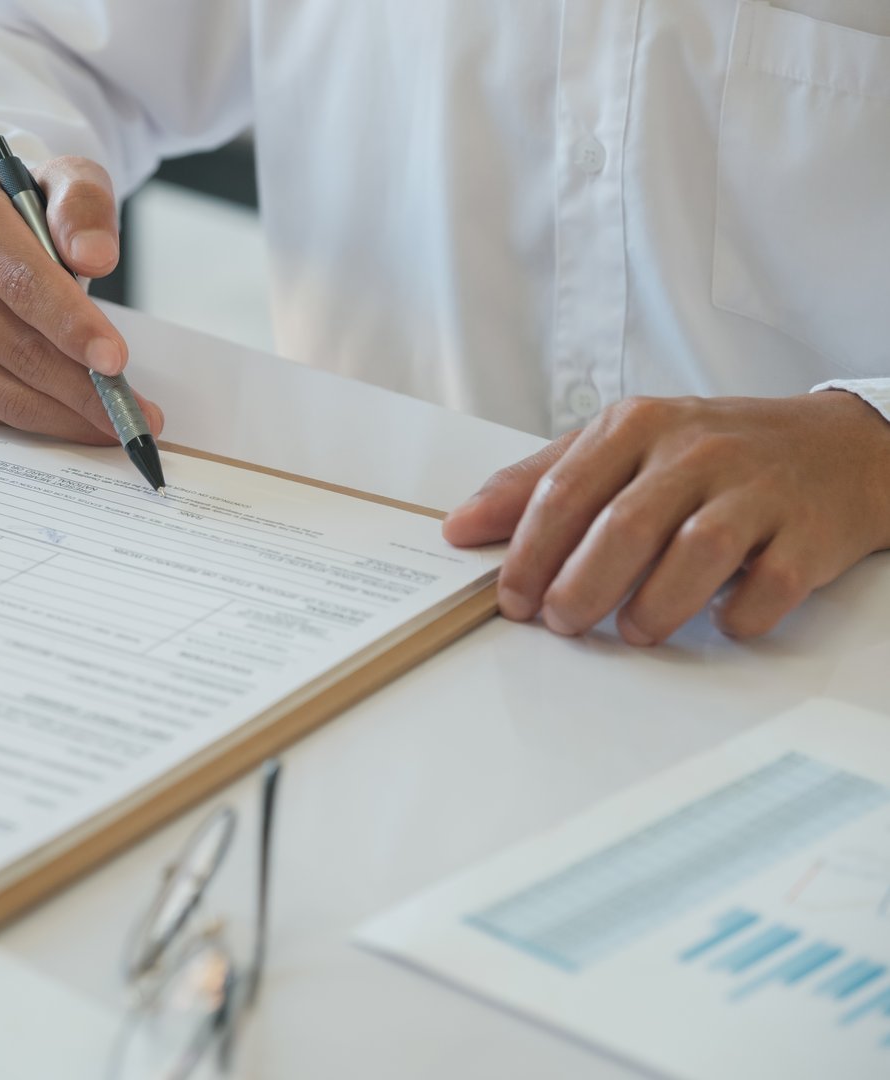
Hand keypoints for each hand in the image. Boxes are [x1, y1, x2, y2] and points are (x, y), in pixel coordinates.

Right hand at [0, 155, 161, 444]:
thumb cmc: (27, 217)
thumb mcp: (65, 184)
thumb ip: (84, 206)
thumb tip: (96, 256)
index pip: (23, 284)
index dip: (72, 327)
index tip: (115, 361)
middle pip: (18, 349)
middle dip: (83, 388)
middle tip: (133, 412)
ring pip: (6, 393)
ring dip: (68, 416)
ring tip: (117, 423)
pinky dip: (42, 423)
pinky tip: (76, 419)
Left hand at [443, 392, 889, 643]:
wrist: (837, 447)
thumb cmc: (708, 454)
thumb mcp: (619, 446)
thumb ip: (537, 482)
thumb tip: (459, 527)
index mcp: (638, 425)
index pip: (565, 491)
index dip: (528, 553)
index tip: (509, 598)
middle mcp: (698, 450)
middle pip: (624, 528)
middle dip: (579, 588)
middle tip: (560, 623)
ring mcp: (757, 491)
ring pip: (695, 556)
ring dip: (651, 608)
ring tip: (630, 632)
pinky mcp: (809, 535)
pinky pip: (768, 587)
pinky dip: (736, 616)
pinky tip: (715, 622)